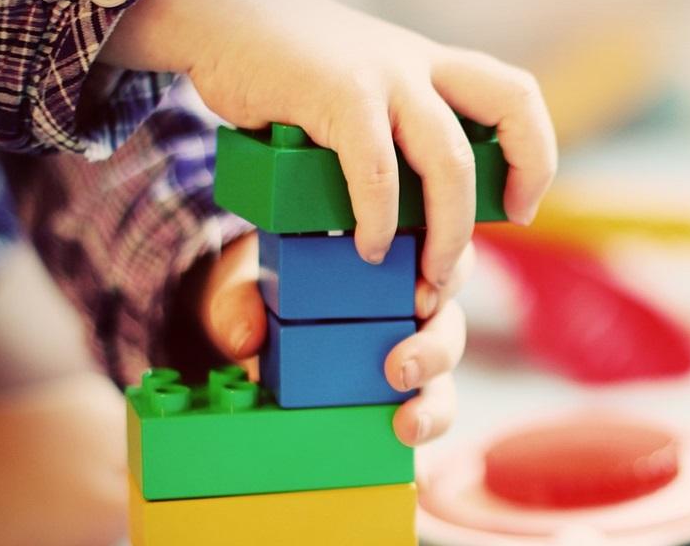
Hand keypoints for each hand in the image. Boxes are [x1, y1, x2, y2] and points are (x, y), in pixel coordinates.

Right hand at [102, 0, 556, 289]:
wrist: (222, 19)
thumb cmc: (289, 75)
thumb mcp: (362, 94)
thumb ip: (393, 138)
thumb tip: (411, 220)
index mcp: (433, 67)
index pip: (517, 97)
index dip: (535, 153)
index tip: (520, 206)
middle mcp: (420, 65)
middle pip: (512, 108)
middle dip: (519, 181)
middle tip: (486, 241)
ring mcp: (384, 75)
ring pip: (450, 160)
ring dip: (448, 231)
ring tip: (425, 276)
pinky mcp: (339, 92)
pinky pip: (377, 169)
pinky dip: (377, 219)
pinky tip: (365, 247)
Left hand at [198, 232, 473, 445]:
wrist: (255, 329)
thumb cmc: (266, 292)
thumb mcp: (246, 287)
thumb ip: (239, 303)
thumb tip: (245, 338)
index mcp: (390, 259)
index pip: (439, 256)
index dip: (445, 274)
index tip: (419, 299)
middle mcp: (413, 303)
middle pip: (450, 319)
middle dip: (436, 347)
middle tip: (400, 368)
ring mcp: (413, 348)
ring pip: (446, 369)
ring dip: (435, 398)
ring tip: (407, 422)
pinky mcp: (405, 390)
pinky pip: (431, 406)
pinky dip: (426, 422)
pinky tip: (405, 433)